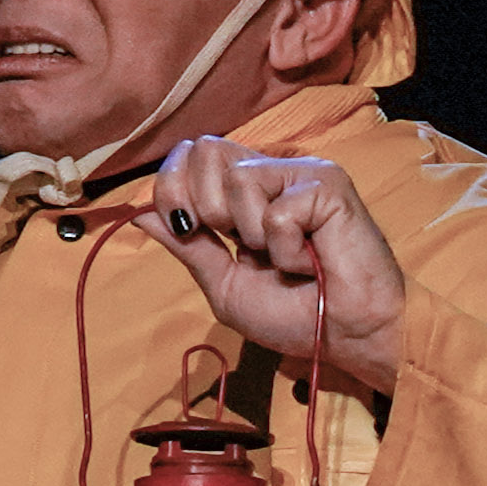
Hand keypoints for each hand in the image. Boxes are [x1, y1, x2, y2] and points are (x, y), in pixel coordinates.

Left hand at [134, 139, 407, 392]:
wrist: (347, 337)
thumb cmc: (296, 314)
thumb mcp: (225, 284)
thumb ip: (188, 246)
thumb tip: (139, 213)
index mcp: (241, 193)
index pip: (188, 156)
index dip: (172, 186)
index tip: (189, 229)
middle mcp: (269, 173)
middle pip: (204, 148)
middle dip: (206, 206)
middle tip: (241, 245)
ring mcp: (299, 174)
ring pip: (237, 175)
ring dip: (251, 235)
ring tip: (284, 258)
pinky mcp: (327, 184)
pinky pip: (276, 210)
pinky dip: (287, 251)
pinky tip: (311, 262)